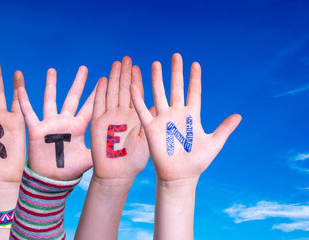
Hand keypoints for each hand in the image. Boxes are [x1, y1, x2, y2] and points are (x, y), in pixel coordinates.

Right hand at [18, 65, 96, 180]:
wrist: (51, 180)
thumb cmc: (70, 170)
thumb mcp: (90, 159)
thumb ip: (101, 148)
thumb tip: (122, 145)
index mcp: (79, 127)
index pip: (90, 107)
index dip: (96, 94)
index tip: (104, 79)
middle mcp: (65, 122)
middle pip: (73, 98)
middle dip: (78, 83)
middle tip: (84, 68)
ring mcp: (50, 124)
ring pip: (50, 100)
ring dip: (51, 85)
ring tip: (52, 70)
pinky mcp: (36, 130)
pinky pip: (29, 113)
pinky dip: (24, 101)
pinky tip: (20, 88)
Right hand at [89, 57, 148, 181]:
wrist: (118, 173)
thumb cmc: (135, 160)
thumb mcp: (150, 137)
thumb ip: (154, 121)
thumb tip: (165, 105)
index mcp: (137, 117)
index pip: (137, 94)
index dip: (139, 80)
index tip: (141, 66)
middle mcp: (123, 115)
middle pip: (124, 89)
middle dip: (125, 74)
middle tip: (127, 58)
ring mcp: (110, 117)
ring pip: (112, 93)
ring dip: (114, 78)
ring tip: (116, 64)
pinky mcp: (98, 123)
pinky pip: (98, 104)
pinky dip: (99, 92)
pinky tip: (102, 79)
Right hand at [130, 53, 240, 181]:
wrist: (180, 175)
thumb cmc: (197, 161)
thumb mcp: (214, 143)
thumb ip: (225, 128)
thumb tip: (239, 116)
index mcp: (192, 116)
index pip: (194, 92)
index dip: (194, 78)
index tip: (195, 64)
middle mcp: (177, 114)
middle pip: (176, 88)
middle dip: (176, 72)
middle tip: (175, 56)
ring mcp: (163, 119)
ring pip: (159, 94)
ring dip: (157, 79)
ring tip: (155, 64)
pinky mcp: (151, 127)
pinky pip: (143, 110)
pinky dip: (138, 99)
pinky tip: (134, 86)